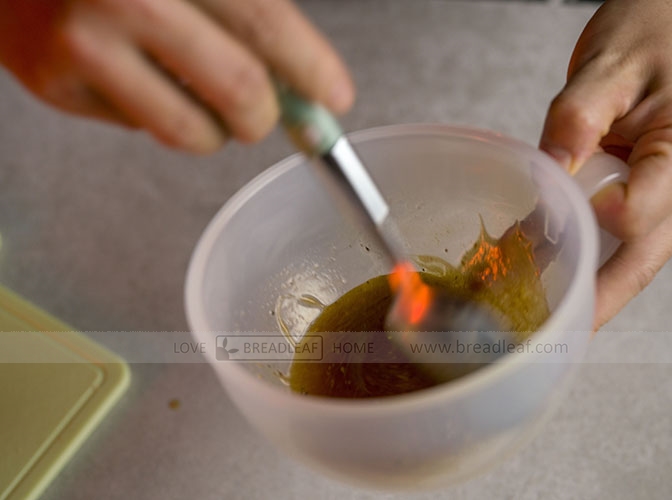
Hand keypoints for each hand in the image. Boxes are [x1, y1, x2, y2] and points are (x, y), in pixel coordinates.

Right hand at [0, 0, 354, 152]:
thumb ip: (246, 13)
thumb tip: (304, 80)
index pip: (266, 23)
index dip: (311, 69)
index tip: (335, 97)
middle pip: (239, 90)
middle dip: (264, 116)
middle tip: (262, 114)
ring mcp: (83, 44)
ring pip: (193, 132)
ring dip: (214, 129)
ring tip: (196, 95)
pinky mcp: (54, 85)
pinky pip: (141, 129)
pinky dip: (156, 115)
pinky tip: (138, 79)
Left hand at [539, 0, 671, 329]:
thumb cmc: (650, 35)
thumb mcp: (604, 68)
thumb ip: (575, 121)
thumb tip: (549, 174)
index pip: (637, 214)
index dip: (590, 227)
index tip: (551, 224)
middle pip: (643, 260)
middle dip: (597, 299)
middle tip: (554, 333)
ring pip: (636, 260)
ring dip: (592, 286)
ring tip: (547, 312)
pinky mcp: (660, 197)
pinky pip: (626, 241)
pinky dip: (592, 259)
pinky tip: (555, 271)